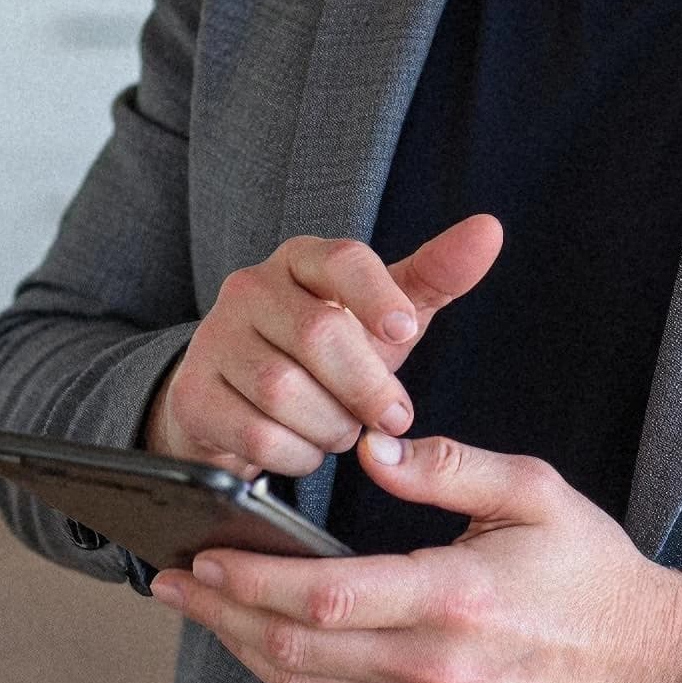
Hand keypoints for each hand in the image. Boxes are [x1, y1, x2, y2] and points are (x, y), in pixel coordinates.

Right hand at [143, 214, 503, 478]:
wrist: (245, 402)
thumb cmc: (331, 353)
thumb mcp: (386, 314)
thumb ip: (438, 274)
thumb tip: (490, 228)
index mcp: (303, 259)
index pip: (344, 259)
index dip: (378, 296)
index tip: (406, 332)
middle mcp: (250, 288)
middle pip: (319, 333)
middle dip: (366, 385)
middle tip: (391, 416)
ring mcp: (213, 340)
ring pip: (284, 389)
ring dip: (329, 425)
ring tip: (342, 431)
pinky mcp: (192, 395)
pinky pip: (253, 433)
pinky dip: (293, 454)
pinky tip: (303, 449)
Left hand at [148, 429, 681, 682]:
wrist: (642, 666)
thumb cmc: (590, 569)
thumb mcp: (534, 492)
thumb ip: (449, 466)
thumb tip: (374, 444)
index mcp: (455, 601)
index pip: (325, 597)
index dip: (252, 579)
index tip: (202, 554)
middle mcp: (434, 672)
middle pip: (295, 651)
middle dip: (222, 613)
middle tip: (168, 582)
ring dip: (244, 651)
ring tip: (203, 611)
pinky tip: (266, 649)